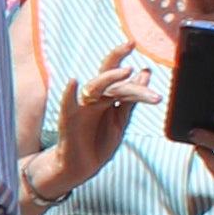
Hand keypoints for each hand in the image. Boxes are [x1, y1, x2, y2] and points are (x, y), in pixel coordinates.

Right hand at [36, 42, 146, 206]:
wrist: (81, 167)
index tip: (141, 52)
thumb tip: (145, 71)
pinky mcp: (69, 120)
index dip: (132, 68)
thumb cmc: (98, 143)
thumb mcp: (121, 120)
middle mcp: (94, 99)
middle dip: (117, 60)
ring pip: (95, 87)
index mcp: (108, 99)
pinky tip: (73, 82)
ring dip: (108, 77)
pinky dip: (69, 93)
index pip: (121, 79)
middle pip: (106, 75)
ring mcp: (81, 108)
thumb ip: (132, 98)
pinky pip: (68, 104)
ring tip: (125, 71)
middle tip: (131, 47)